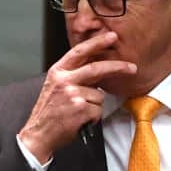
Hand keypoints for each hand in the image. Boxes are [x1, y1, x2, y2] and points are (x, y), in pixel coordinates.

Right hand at [18, 32, 136, 160]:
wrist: (39, 133)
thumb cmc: (50, 112)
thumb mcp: (56, 86)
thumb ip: (74, 75)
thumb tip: (98, 68)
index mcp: (58, 71)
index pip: (80, 52)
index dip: (97, 43)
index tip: (111, 37)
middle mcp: (64, 80)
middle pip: (96, 68)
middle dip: (117, 67)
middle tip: (131, 68)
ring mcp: (72, 94)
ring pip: (99, 96)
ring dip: (94, 106)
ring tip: (79, 113)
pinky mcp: (79, 108)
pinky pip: (98, 110)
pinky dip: (93, 117)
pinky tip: (80, 120)